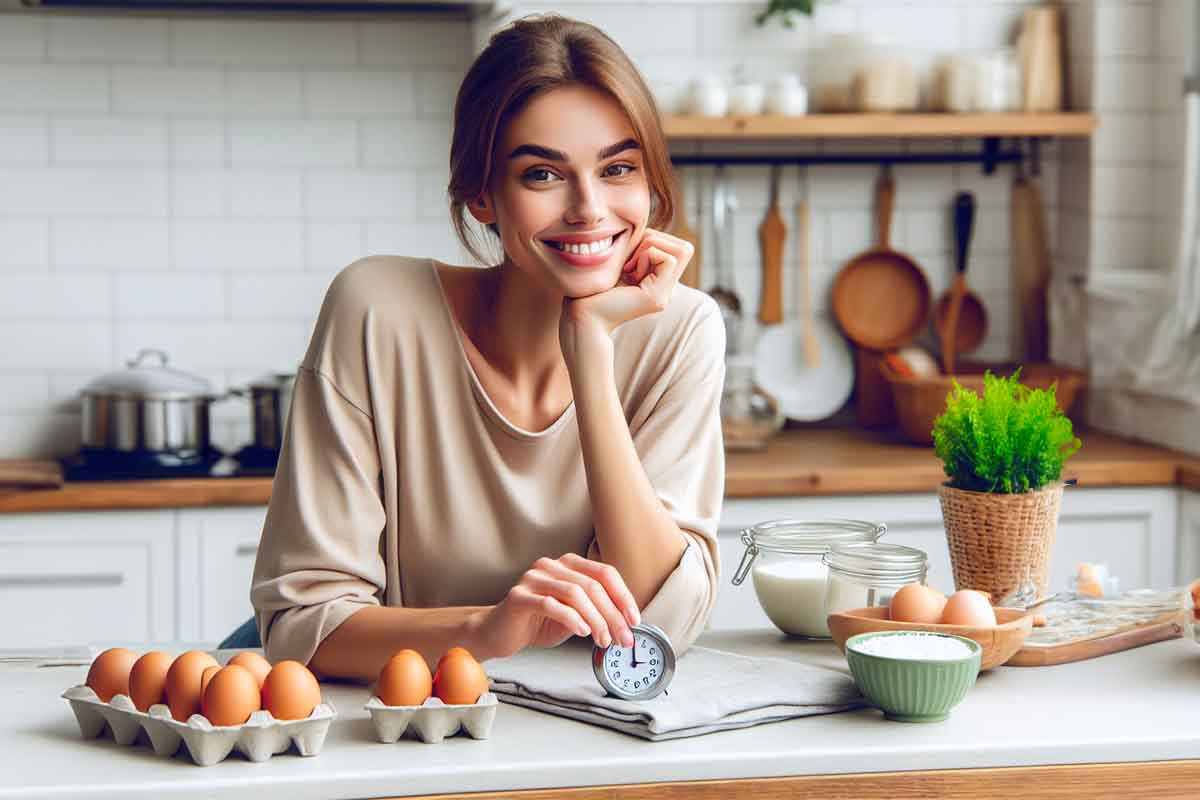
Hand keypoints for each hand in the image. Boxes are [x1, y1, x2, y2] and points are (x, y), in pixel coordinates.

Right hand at [475, 553, 641, 659]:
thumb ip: (595, 612)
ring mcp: (533, 578)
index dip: (623, 596)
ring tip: (603, 640)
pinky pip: (551, 604)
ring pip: (575, 593)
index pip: (605, 573)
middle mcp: (551, 565)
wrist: (498, 633)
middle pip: (593, 585)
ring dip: (596, 620)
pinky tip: (582, 632)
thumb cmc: (536, 623)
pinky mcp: (520, 596)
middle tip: (623, 638)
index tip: (634, 620)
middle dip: (613, 615)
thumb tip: (626, 623)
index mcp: (567, 564)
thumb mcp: (573, 615)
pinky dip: (572, 619)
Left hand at [559, 228, 693, 341]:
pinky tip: (628, 274)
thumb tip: (646, 225)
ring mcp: (664, 296)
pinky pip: (668, 259)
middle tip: (629, 259)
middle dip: (655, 241)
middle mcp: (666, 290)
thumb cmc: (593, 286)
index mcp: (659, 282)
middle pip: (685, 248)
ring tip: (628, 267)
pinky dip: (647, 256)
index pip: (678, 247)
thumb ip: (637, 247)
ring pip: (682, 251)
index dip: (654, 239)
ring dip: (651, 247)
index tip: (628, 256)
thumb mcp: (620, 260)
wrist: (582, 315)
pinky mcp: (657, 298)